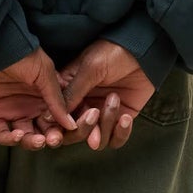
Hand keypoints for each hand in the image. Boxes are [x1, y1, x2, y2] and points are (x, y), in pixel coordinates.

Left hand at [0, 47, 78, 148]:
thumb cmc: (21, 54)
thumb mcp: (45, 73)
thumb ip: (58, 99)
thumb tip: (71, 123)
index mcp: (45, 97)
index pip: (58, 120)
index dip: (65, 128)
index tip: (72, 131)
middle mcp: (30, 106)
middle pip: (44, 132)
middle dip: (51, 138)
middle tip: (54, 138)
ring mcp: (12, 112)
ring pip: (25, 137)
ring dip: (33, 143)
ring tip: (39, 139)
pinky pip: (3, 135)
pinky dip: (12, 139)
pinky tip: (19, 135)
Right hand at [31, 39, 153, 152]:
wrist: (143, 53)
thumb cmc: (113, 52)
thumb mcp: (89, 69)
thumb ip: (72, 92)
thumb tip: (49, 115)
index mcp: (68, 92)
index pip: (56, 117)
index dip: (58, 127)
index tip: (64, 128)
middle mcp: (83, 106)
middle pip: (74, 134)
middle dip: (84, 128)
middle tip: (93, 113)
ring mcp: (101, 115)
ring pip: (96, 140)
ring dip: (105, 124)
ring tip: (114, 100)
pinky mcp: (119, 119)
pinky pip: (116, 139)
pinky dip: (120, 132)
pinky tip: (125, 117)